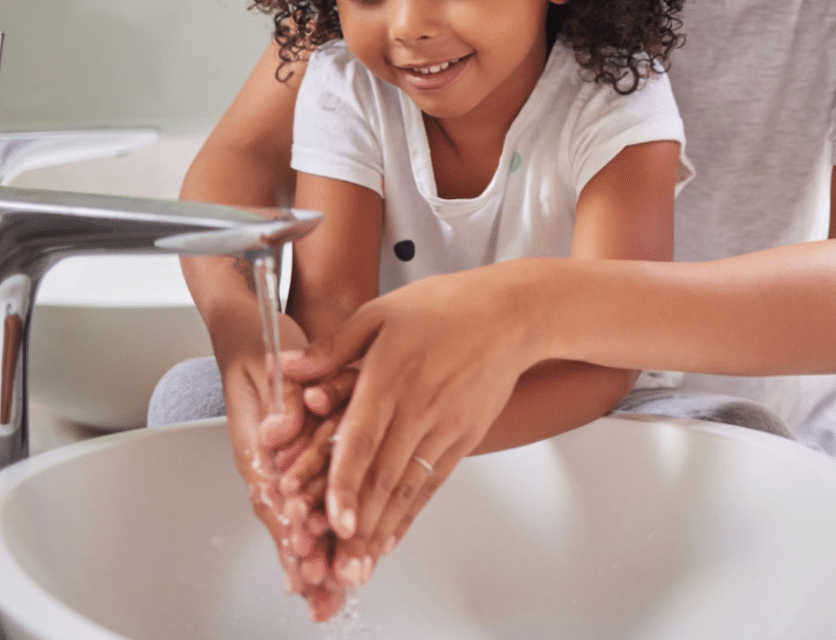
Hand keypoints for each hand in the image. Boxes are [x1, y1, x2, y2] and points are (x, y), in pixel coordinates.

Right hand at [222, 319, 344, 620]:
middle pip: (281, 516)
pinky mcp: (295, 453)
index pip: (271, 491)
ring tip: (328, 592)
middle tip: (321, 592)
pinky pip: (305, 499)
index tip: (306, 550)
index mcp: (256, 438)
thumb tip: (280, 432)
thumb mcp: (270, 362)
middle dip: (301, 556)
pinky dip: (318, 530)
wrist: (254, 327)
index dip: (288, 523)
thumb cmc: (262, 341)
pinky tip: (330, 557)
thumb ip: (280, 400)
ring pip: (293, 515)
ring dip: (310, 554)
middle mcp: (265, 456)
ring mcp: (279, 458)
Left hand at [278, 262, 538, 568]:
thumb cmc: (445, 306)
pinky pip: (433, 482)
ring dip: (382, 529)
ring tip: (359, 566)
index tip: (331, 518)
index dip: (345, 481)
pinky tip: (391, 538)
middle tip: (336, 563)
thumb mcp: (381, 312)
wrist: (510, 314)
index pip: (363, 438)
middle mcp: (418, 406)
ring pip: (408, 486)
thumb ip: (333, 347)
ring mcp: (444, 425)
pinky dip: (410, 514)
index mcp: (390, 374)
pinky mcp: (464, 436)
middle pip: (384, 474)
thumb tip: (288, 367)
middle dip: (358, 524)